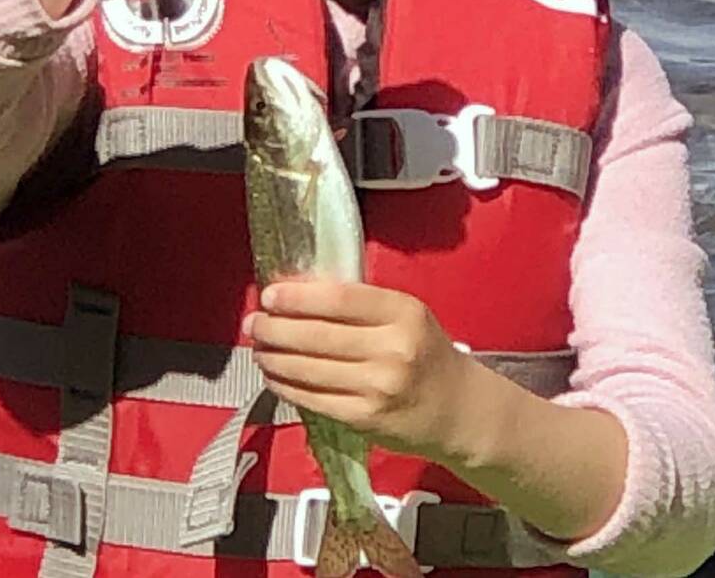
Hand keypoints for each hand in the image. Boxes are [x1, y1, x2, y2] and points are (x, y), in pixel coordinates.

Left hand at [245, 280, 498, 464]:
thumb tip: (297, 294)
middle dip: (275, 328)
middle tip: (254, 323)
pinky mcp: (365, 419)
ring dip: (274, 358)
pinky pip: (313, 399)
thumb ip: (361, 306)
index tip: (270, 294)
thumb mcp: (407, 317)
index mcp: (404, 313)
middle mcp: (393, 349)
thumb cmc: (426, 355)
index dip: (297, 297)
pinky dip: (286, 386)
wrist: (459, 410)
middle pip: (316, 335)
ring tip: (259, 349)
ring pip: (308, 369)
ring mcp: (378, 388)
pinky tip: (274, 376)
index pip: (340, 299)